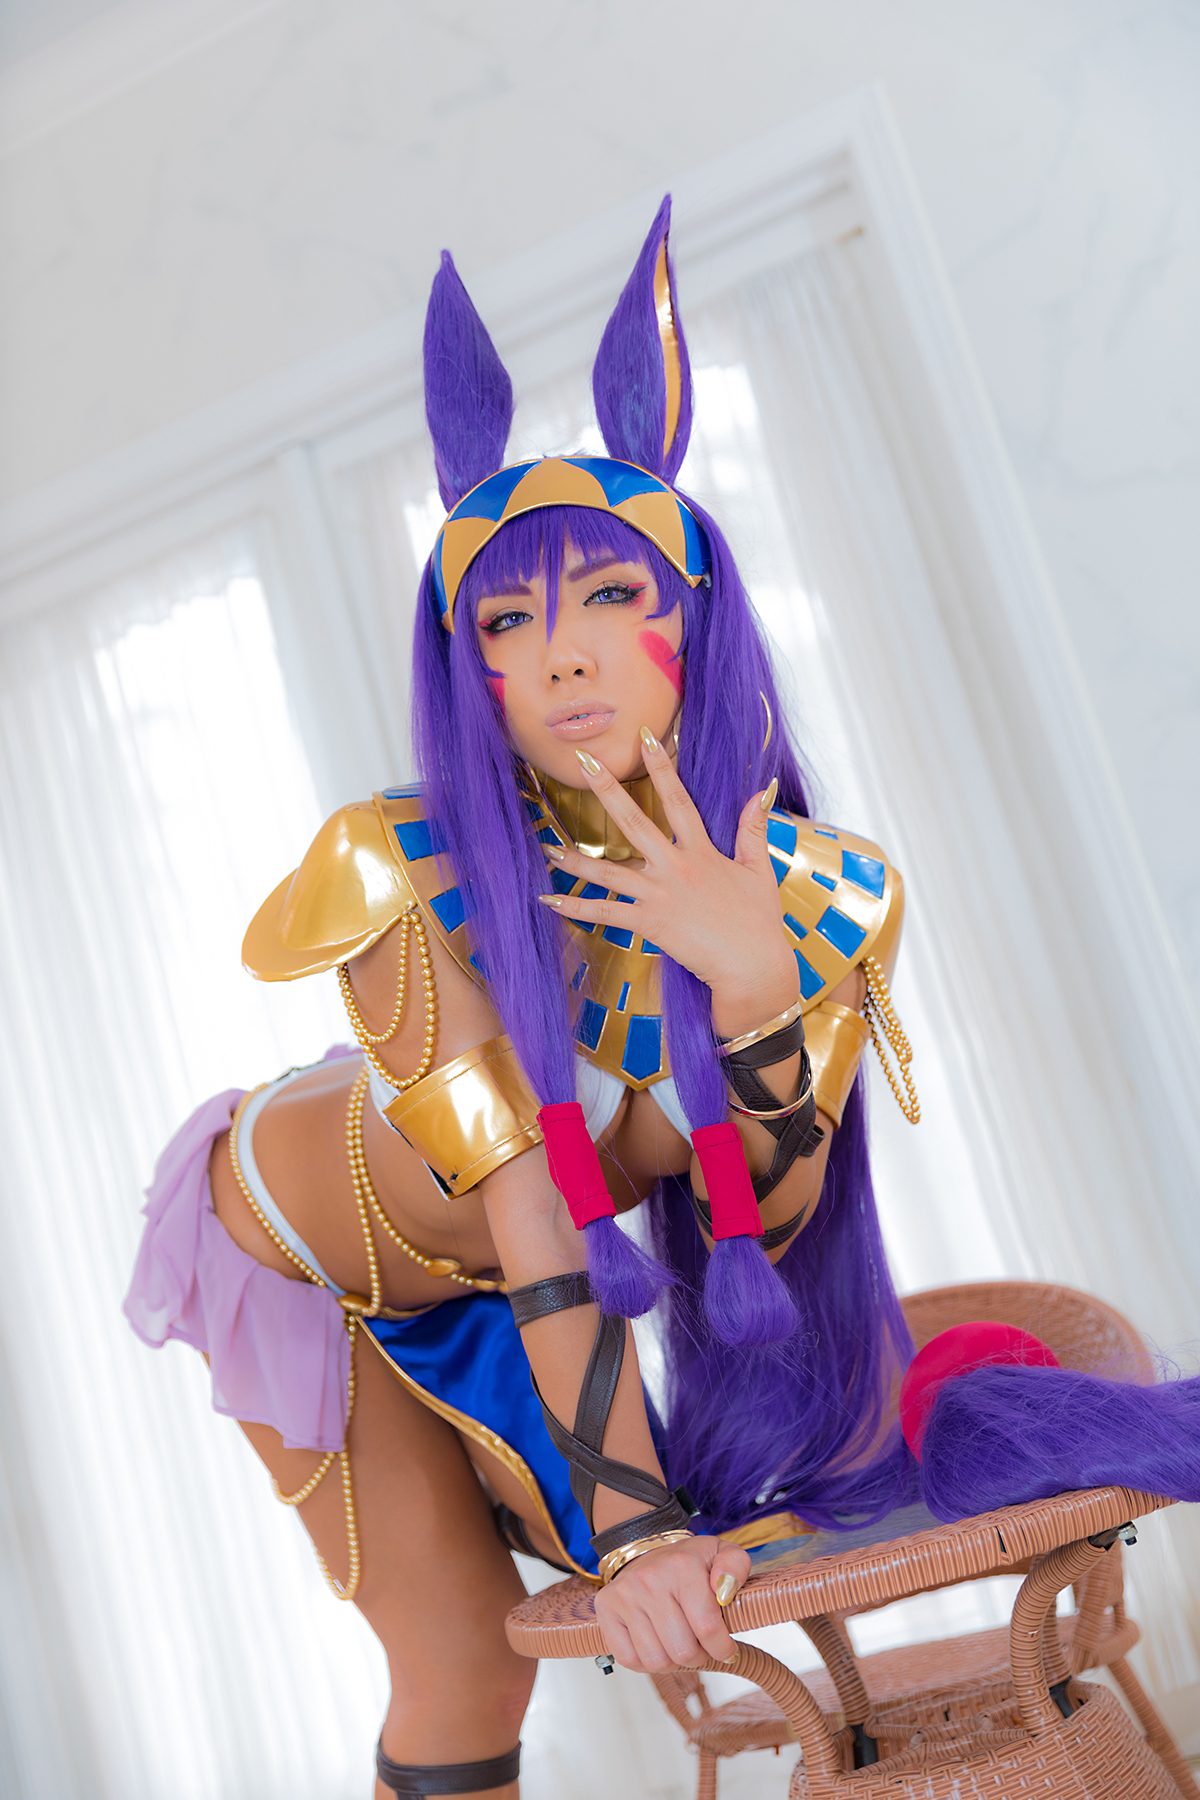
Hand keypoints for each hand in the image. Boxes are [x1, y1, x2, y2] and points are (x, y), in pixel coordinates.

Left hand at [538, 731, 797, 1036]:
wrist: (754, 966)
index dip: (662, 766)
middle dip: (606, 790)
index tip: (645, 737)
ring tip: (548, 848)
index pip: (678, 799)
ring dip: (575, 859)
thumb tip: (763, 789)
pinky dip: (576, 908)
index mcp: (701, 851)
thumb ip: (754, 828)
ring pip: (608, 871)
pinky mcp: (649, 923)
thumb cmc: (759, 922)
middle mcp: (675, 867)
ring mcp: (659, 895)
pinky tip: (549, 901)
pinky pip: (605, 913)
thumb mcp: (760, 869)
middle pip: (634, 821)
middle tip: (582, 762)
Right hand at [593, 1534, 751, 1671]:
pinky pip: (629, 1660)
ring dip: (674, 1663)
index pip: (707, 1628)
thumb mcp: (721, 1553)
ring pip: (656, 1661)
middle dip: (699, 1657)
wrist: (647, 1550)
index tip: (726, 1649)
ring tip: (680, 1644)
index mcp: (683, 1565)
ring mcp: (624, 1595)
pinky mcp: (606, 1609)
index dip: (722, 1648)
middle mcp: (650, 1579)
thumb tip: (725, 1592)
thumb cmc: (689, 1562)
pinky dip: (646, 1663)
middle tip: (701, 1645)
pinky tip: (657, 1644)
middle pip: (682, 1651)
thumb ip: (735, 1567)